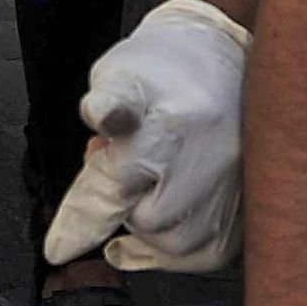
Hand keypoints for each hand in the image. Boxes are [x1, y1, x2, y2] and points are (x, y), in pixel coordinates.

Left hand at [43, 0, 248, 272]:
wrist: (224, 51)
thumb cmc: (160, 63)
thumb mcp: (116, 75)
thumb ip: (100, 116)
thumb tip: (95, 152)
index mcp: (170, 124)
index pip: (117, 185)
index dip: (81, 220)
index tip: (57, 249)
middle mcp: (211, 158)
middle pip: (150, 220)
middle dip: (121, 206)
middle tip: (117, 176)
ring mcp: (236, 182)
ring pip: (183, 243)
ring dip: (148, 232)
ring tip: (136, 197)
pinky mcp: (249, 200)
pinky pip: (212, 251)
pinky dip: (176, 255)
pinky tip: (146, 243)